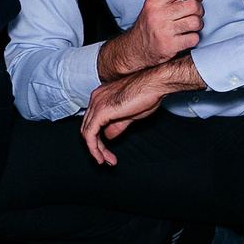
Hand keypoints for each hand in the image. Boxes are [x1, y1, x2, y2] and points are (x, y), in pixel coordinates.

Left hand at [80, 55, 203, 164]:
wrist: (155, 83)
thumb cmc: (147, 94)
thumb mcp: (130, 114)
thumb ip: (117, 124)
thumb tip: (109, 136)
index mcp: (101, 96)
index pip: (92, 120)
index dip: (98, 138)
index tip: (107, 152)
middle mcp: (96, 98)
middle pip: (88, 127)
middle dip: (96, 146)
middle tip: (107, 159)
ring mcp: (97, 103)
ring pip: (87, 132)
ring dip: (96, 150)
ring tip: (106, 161)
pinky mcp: (101, 111)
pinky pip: (90, 134)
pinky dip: (94, 148)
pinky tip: (101, 157)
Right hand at [98, 0, 202, 78]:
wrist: (136, 49)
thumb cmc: (147, 27)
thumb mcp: (152, 8)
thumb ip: (170, 0)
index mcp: (154, 3)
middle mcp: (158, 15)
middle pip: (192, 5)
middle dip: (199, 9)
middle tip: (195, 13)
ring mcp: (164, 31)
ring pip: (195, 22)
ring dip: (198, 24)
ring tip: (191, 26)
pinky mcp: (170, 45)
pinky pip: (194, 38)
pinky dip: (193, 38)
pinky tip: (186, 37)